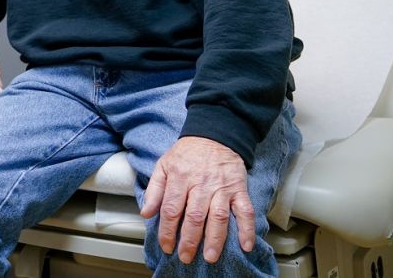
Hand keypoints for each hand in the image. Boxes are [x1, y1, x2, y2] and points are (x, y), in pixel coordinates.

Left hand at [141, 136, 254, 264]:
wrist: (215, 134)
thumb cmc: (187, 153)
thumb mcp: (163, 164)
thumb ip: (154, 189)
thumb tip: (146, 212)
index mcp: (179, 177)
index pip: (171, 209)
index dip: (167, 230)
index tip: (166, 246)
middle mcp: (200, 184)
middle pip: (194, 216)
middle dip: (189, 240)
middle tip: (185, 257)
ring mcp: (222, 187)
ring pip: (218, 216)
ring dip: (215, 239)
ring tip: (210, 257)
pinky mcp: (239, 189)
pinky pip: (245, 211)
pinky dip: (246, 229)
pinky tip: (245, 246)